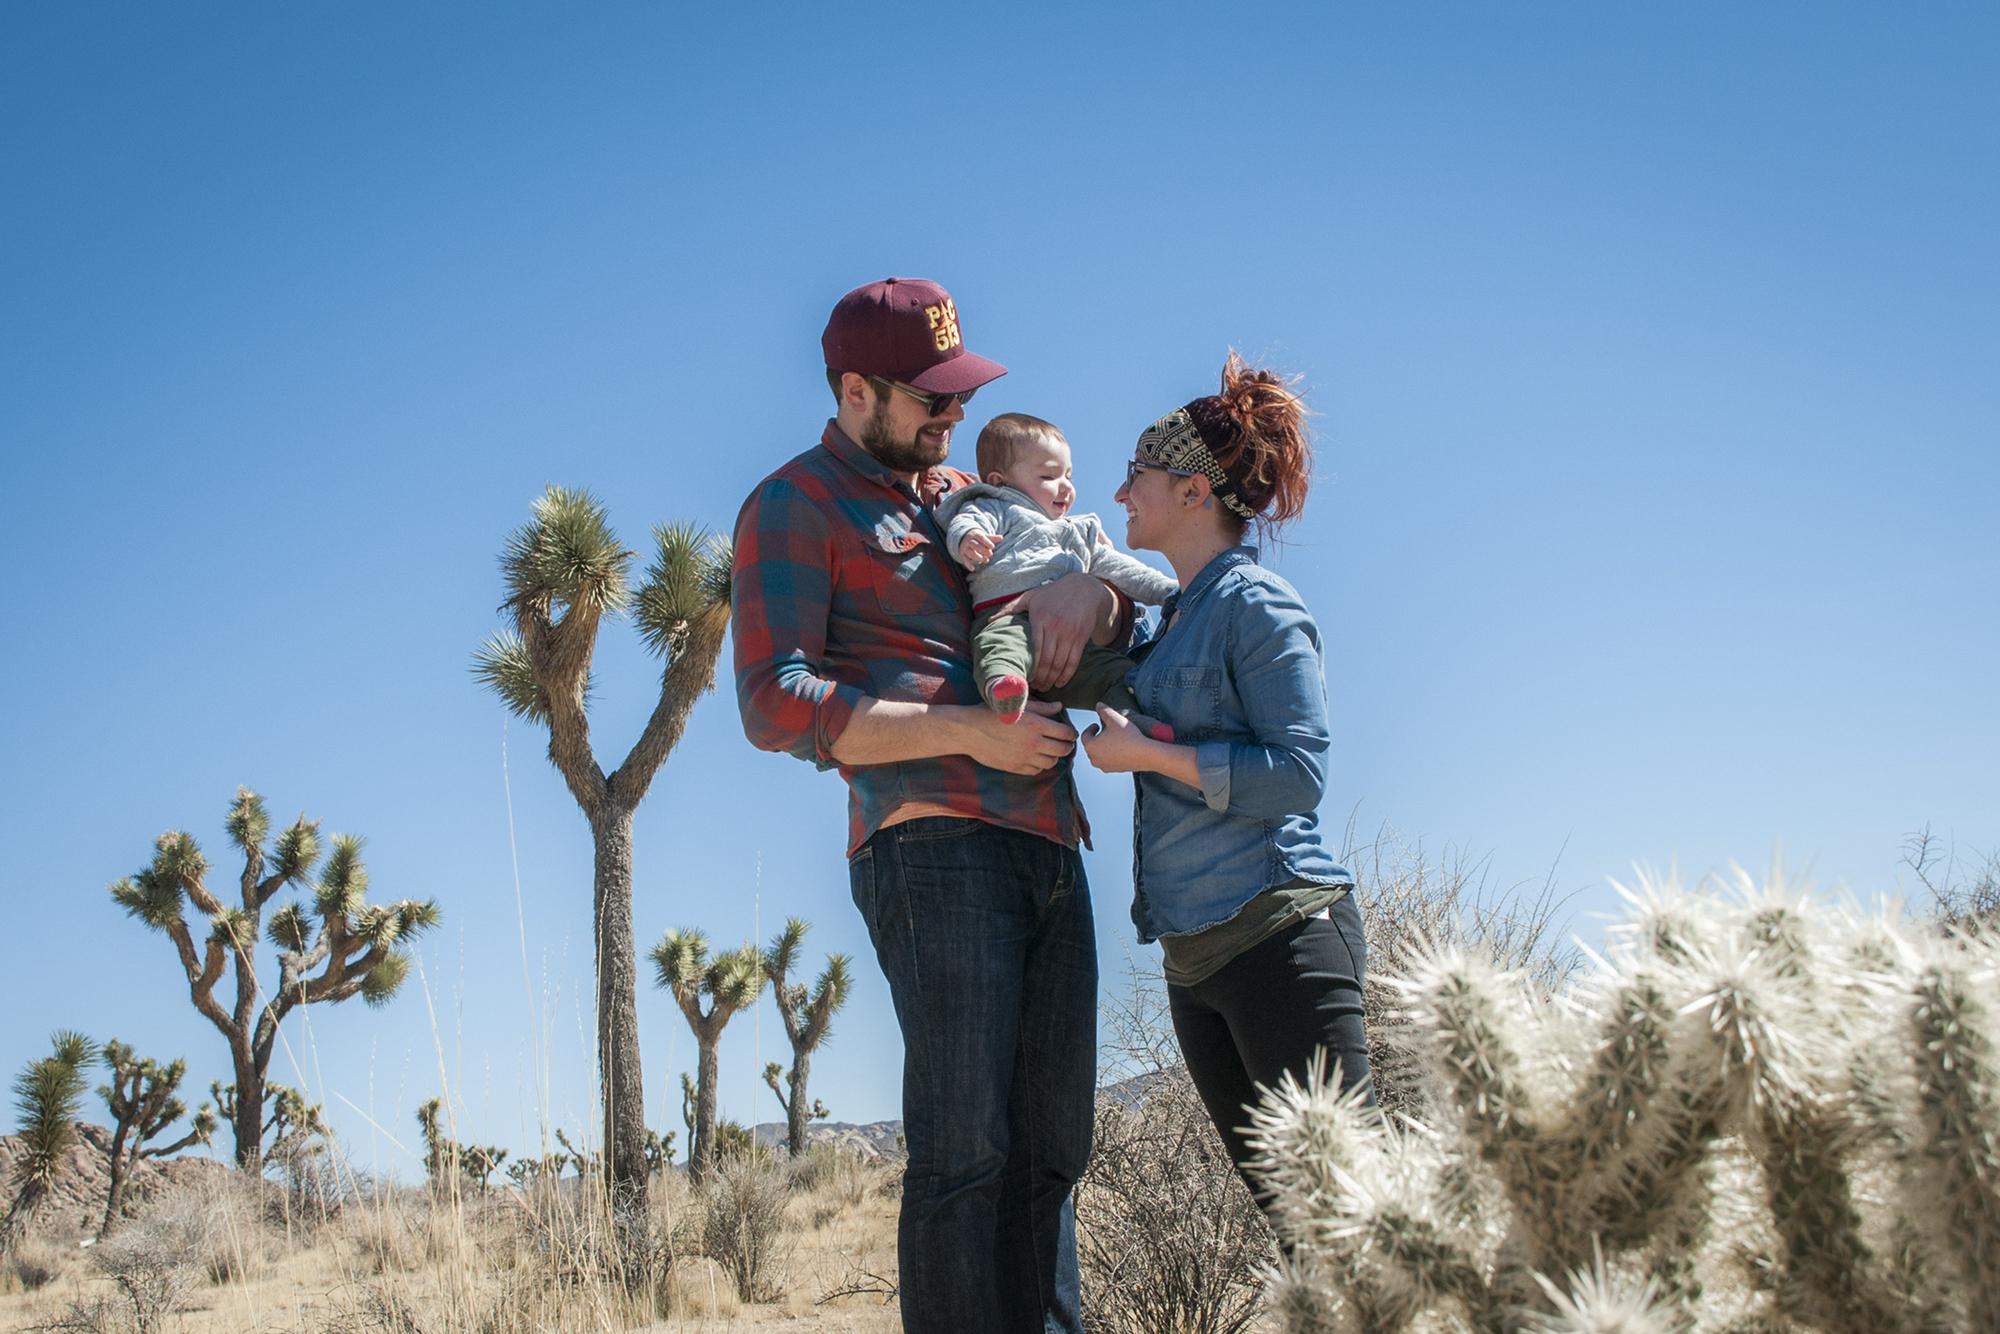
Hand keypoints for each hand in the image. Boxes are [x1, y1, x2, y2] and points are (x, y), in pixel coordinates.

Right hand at [957, 530, 996, 567]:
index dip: (986, 542)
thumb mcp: (984, 537)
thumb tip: (1001, 537)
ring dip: (978, 557)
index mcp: (975, 535)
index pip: (980, 538)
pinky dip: (968, 564)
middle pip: (975, 545)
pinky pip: (964, 560)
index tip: (993, 547)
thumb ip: (992, 538)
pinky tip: (973, 569)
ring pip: (970, 553)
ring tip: (986, 560)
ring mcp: (965, 548)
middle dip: (983, 550)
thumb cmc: (978, 539)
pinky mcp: (962, 555)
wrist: (964, 538)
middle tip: (990, 554)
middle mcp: (969, 541)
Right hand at [961, 699, 1077, 774]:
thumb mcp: (1018, 705)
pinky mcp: (1015, 767)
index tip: (1068, 732)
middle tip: (1064, 742)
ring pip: (1051, 762)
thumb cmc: (991, 713)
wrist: (968, 731)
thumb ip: (1042, 707)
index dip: (1070, 733)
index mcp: (1036, 724)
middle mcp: (1033, 743)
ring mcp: (1025, 757)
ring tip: (1049, 749)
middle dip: (1066, 746)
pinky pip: (1036, 770)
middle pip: (1062, 750)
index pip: (1066, 733)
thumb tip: (1059, 706)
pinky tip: (1035, 757)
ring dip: (1053, 756)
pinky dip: (1040, 765)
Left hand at [994, 571, 1113, 689]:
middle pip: (1047, 661)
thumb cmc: (1052, 593)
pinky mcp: (1081, 637)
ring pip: (1060, 663)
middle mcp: (1055, 627)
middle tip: (1035, 687)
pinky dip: (1067, 675)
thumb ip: (1009, 608)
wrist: (1083, 588)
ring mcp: (1069, 633)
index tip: (1025, 678)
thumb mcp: (1030, 596)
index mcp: (1040, 618)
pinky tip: (1060, 682)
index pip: (1034, 650)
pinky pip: (1074, 661)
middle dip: (1040, 678)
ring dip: (1052, 679)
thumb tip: (989, 620)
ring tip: (1046, 687)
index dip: (1030, 668)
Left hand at [1080, 706, 1155, 773]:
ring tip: (1112, 739)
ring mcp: (1103, 766)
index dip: (1091, 728)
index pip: (1085, 735)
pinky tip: (1120, 748)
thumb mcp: (1115, 718)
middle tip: (1105, 731)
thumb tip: (1098, 705)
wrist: (1145, 754)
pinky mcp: (1113, 770)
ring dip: (1103, 746)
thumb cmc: (1129, 736)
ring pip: (1098, 754)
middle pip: (1091, 746)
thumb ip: (1104, 710)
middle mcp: (1094, 759)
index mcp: (1090, 746)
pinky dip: (1110, 754)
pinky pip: (1107, 760)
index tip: (1098, 724)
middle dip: (1096, 737)